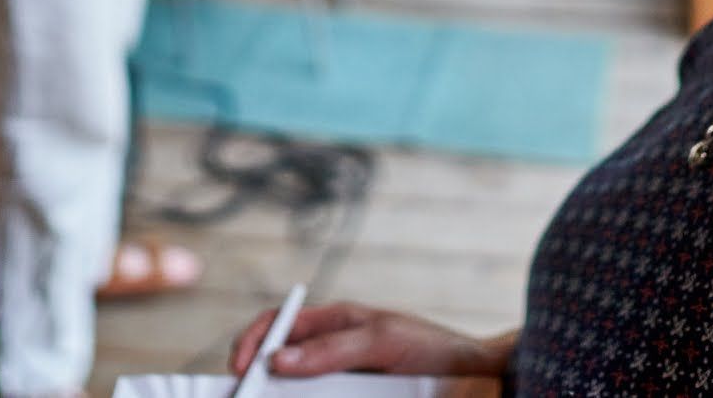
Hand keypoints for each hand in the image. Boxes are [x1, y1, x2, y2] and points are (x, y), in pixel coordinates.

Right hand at [229, 301, 511, 379]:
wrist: (472, 375)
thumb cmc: (432, 346)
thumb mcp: (381, 341)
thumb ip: (332, 348)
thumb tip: (280, 359)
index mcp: (335, 322)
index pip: (279, 324)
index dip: (253, 342)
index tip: (240, 369)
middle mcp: (333, 350)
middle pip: (281, 363)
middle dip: (259, 379)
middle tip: (247, 396)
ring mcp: (342, 378)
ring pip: (298, 391)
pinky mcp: (352, 397)